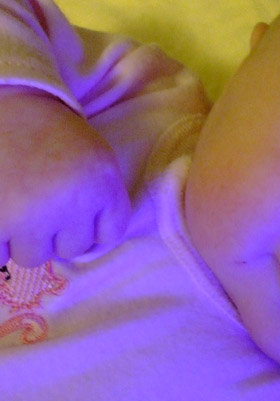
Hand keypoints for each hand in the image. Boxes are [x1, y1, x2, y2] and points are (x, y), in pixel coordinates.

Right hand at [0, 87, 131, 266]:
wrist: (9, 104)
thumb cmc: (55, 136)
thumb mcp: (99, 161)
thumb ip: (107, 205)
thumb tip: (94, 250)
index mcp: (101, 187)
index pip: (108, 236)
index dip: (93, 224)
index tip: (78, 203)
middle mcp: (69, 204)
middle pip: (71, 249)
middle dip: (59, 230)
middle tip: (44, 197)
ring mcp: (27, 215)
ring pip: (34, 256)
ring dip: (26, 237)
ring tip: (20, 202)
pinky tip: (1, 208)